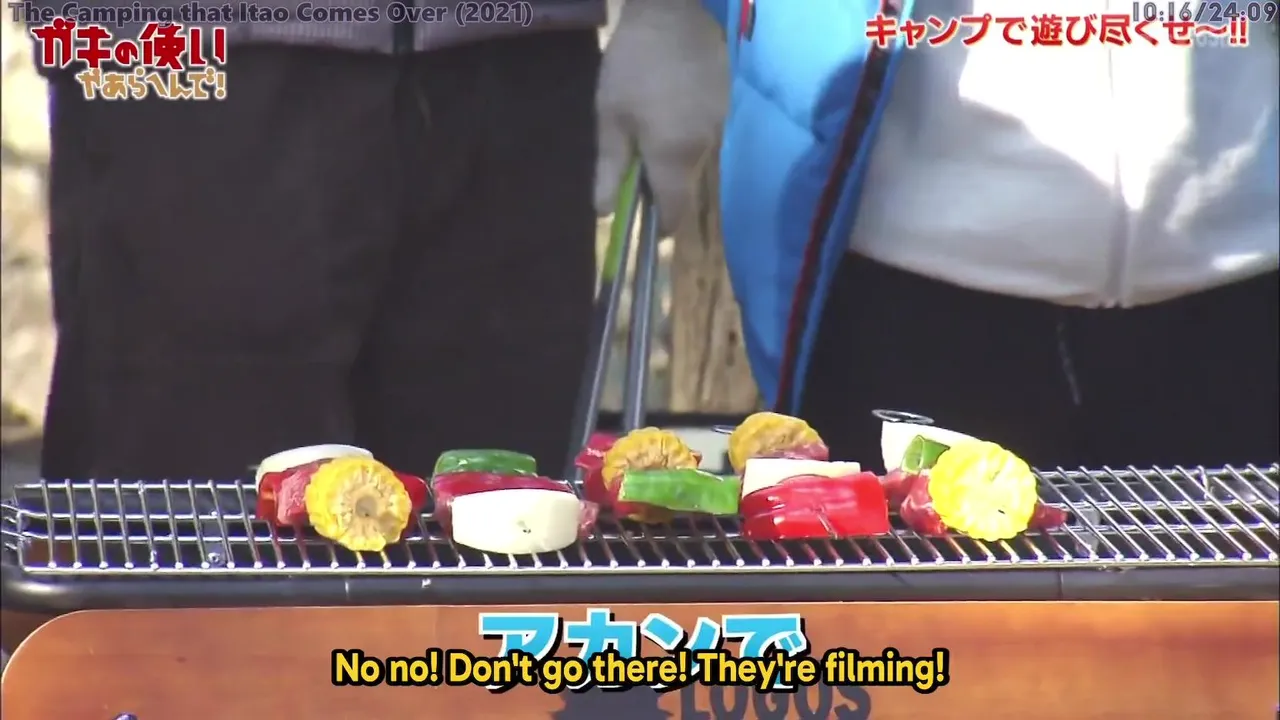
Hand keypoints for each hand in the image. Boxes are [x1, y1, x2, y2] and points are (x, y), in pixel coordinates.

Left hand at [594, 0, 727, 234]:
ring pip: (695, 161)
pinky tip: (670, 108)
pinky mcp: (726, 107)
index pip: (674, 212)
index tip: (645, 225)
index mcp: (674, 156)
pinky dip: (687, 135)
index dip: (660, 226)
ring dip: (675, 158)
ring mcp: (720, 128)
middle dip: (664, 188)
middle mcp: (704, 150)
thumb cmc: (634, 64)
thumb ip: (610, 168)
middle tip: (636, 168)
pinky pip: (704, 136)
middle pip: (685, 188)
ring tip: (651, 129)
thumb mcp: (610, 116)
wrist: (676, 11)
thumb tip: (605, 212)